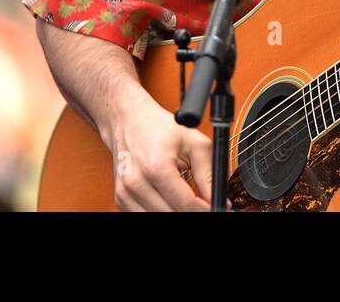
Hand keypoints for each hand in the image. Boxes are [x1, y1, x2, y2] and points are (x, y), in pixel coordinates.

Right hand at [101, 88, 214, 211]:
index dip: (205, 210)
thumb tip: (218, 200)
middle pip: (172, 215)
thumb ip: (208, 174)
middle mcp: (136, 183)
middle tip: (202, 203)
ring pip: (156, 219)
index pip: (185, 205)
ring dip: (175, 211)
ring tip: (184, 198)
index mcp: (156, 167)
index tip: (216, 207)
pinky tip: (168, 199)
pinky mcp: (121, 199)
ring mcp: (125, 193)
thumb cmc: (159, 128)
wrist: (128, 120)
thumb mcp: (193, 143)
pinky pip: (144, 216)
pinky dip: (160, 211)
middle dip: (191, 211)